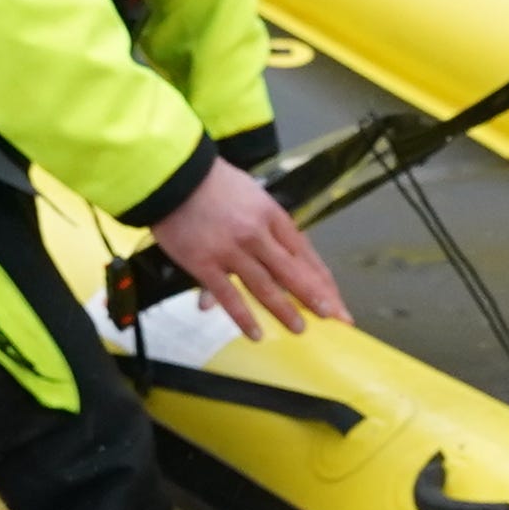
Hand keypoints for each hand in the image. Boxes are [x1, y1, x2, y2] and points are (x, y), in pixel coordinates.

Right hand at [154, 157, 346, 334]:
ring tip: (300, 329)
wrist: (173, 175)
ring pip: (265, 287)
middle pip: (292, 272)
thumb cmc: (213, 183)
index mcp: (272, 216)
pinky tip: (256, 334)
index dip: (321, 279)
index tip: (335, 299)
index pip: (304, 253)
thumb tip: (280, 256)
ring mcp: (231, 251)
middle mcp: (257, 235)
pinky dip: (243, 317)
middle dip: (316, 298)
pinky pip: (228, 296)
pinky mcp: (205, 264)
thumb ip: (267, 227)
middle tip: (334, 319)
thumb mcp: (252, 195)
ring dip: (285, 310)